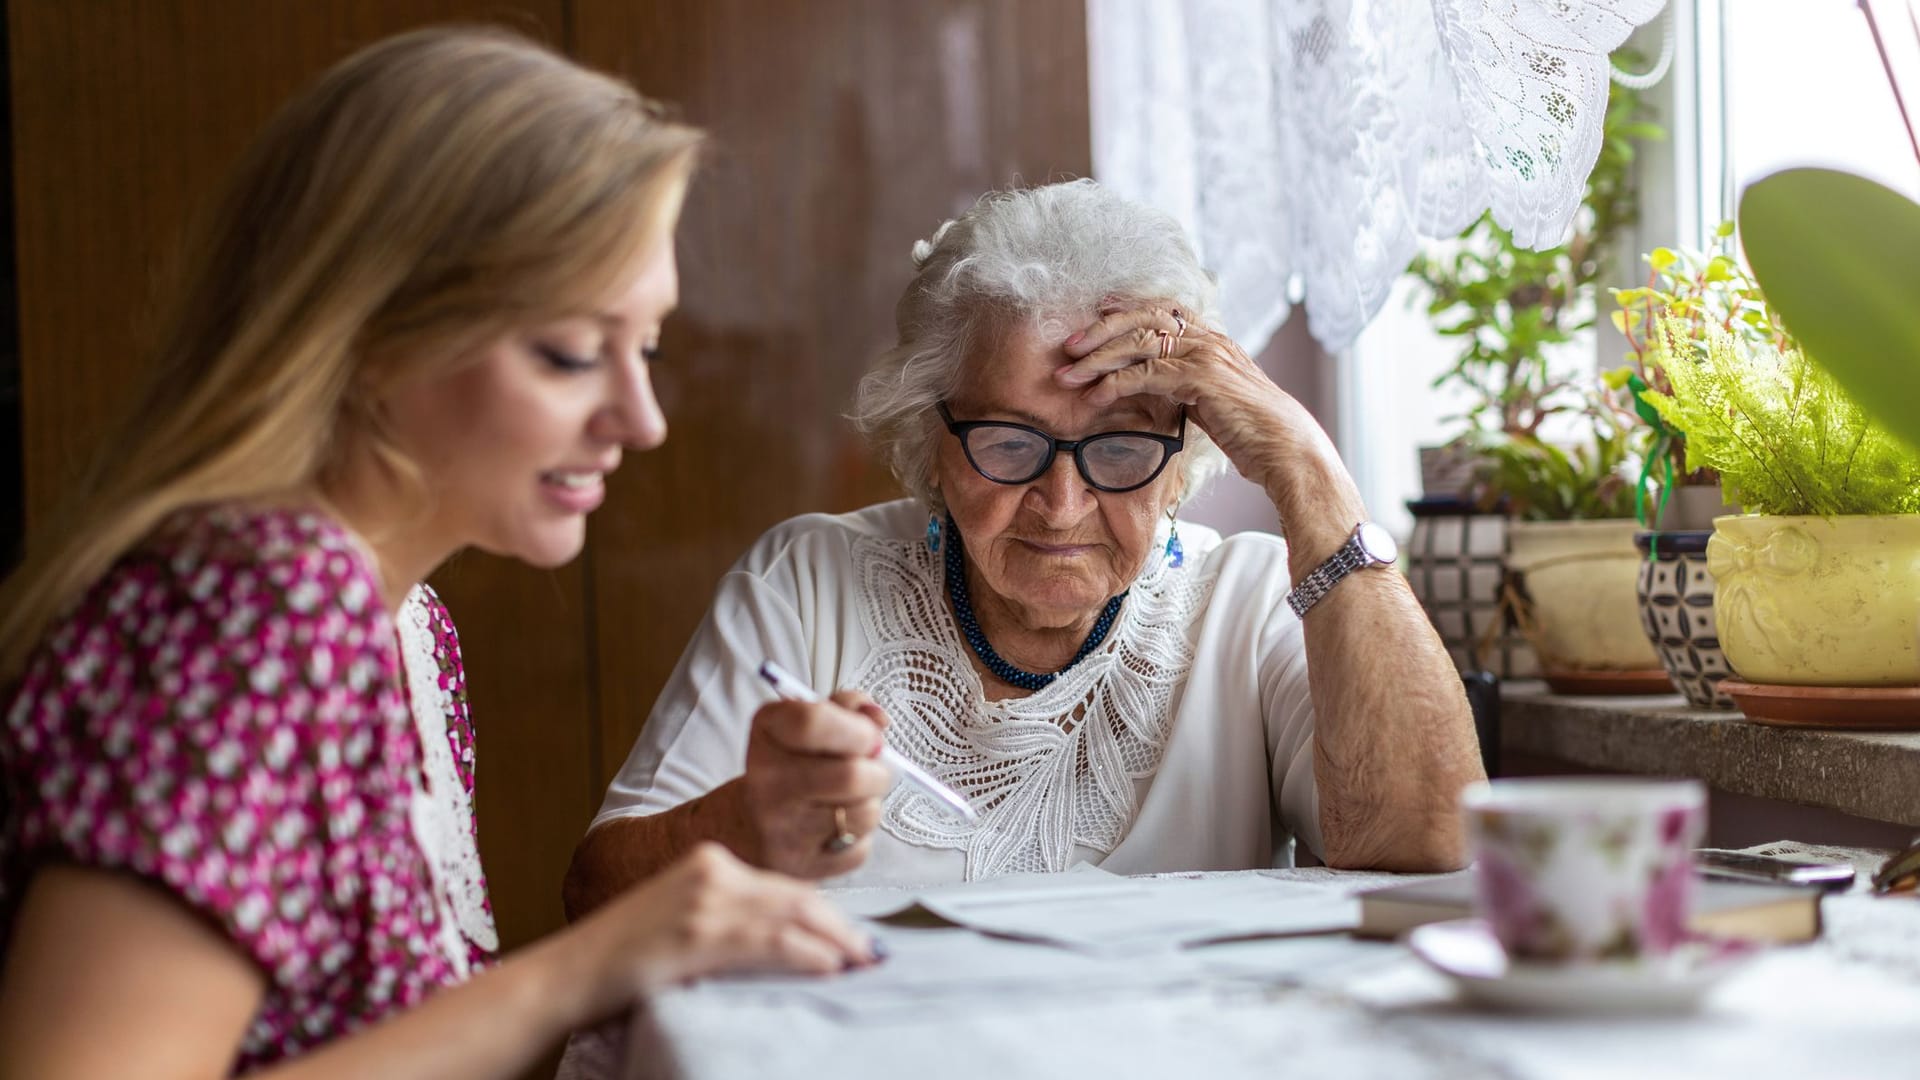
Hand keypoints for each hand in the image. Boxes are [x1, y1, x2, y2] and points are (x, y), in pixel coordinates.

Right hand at [577, 843, 879, 1013]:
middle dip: (839, 926)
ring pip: (791, 916)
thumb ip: (727, 919)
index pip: (783, 885)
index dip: (824, 912)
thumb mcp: (679, 919)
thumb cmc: (621, 957)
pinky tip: (828, 967)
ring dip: (834, 941)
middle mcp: (712, 872)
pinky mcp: (697, 934)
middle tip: (870, 951)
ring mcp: (704, 902)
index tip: (852, 936)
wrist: (567, 973)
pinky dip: (806, 954)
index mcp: (709, 862)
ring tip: (860, 963)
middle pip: (796, 895)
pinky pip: (769, 942)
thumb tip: (781, 941)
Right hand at [740, 690, 891, 877]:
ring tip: (851, 799)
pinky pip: (860, 849)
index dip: (856, 728)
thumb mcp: (808, 723)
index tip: (867, 736)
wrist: (747, 825)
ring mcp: (781, 829)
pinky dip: (860, 838)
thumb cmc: (792, 765)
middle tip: (870, 770)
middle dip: (878, 772)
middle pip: (851, 775)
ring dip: (871, 804)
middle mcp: (767, 781)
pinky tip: (837, 828)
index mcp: (768, 732)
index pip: (813, 721)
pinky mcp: (800, 867)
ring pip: (864, 814)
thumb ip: (848, 708)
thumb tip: (880, 720)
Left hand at [1059, 303, 1365, 555]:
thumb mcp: (1215, 401)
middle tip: (1068, 346)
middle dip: (1101, 329)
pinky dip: (1115, 383)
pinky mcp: (1202, 380)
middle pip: (1144, 317)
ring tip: (1068, 374)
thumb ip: (1189, 386)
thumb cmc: (1254, 433)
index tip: (1096, 311)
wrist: (1287, 450)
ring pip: (1139, 342)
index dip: (1127, 308)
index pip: (1163, 310)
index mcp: (1213, 341)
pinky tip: (1095, 396)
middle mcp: (1209, 340)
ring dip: (1098, 357)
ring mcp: (1207, 356)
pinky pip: (1147, 374)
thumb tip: (1158, 388)